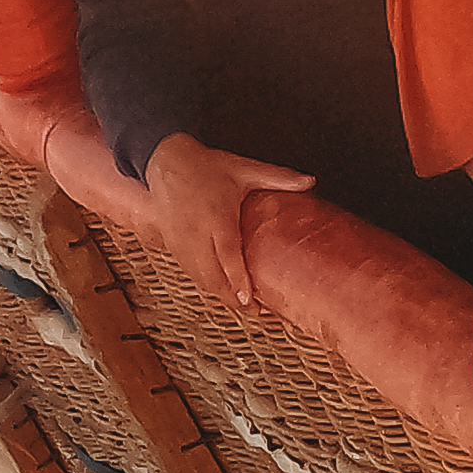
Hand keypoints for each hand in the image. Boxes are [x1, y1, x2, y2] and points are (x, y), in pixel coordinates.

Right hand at [140, 131, 316, 304]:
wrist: (163, 160)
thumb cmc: (203, 166)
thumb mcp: (243, 169)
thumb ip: (277, 177)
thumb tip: (309, 181)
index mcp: (217, 218)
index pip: (227, 257)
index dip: (237, 282)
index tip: (249, 301)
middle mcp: (196, 234)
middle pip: (211, 276)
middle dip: (231, 298)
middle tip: (254, 311)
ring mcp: (181, 241)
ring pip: (198, 277)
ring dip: (217, 294)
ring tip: (240, 305)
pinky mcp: (171, 244)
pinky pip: (188, 271)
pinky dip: (203, 284)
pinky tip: (218, 289)